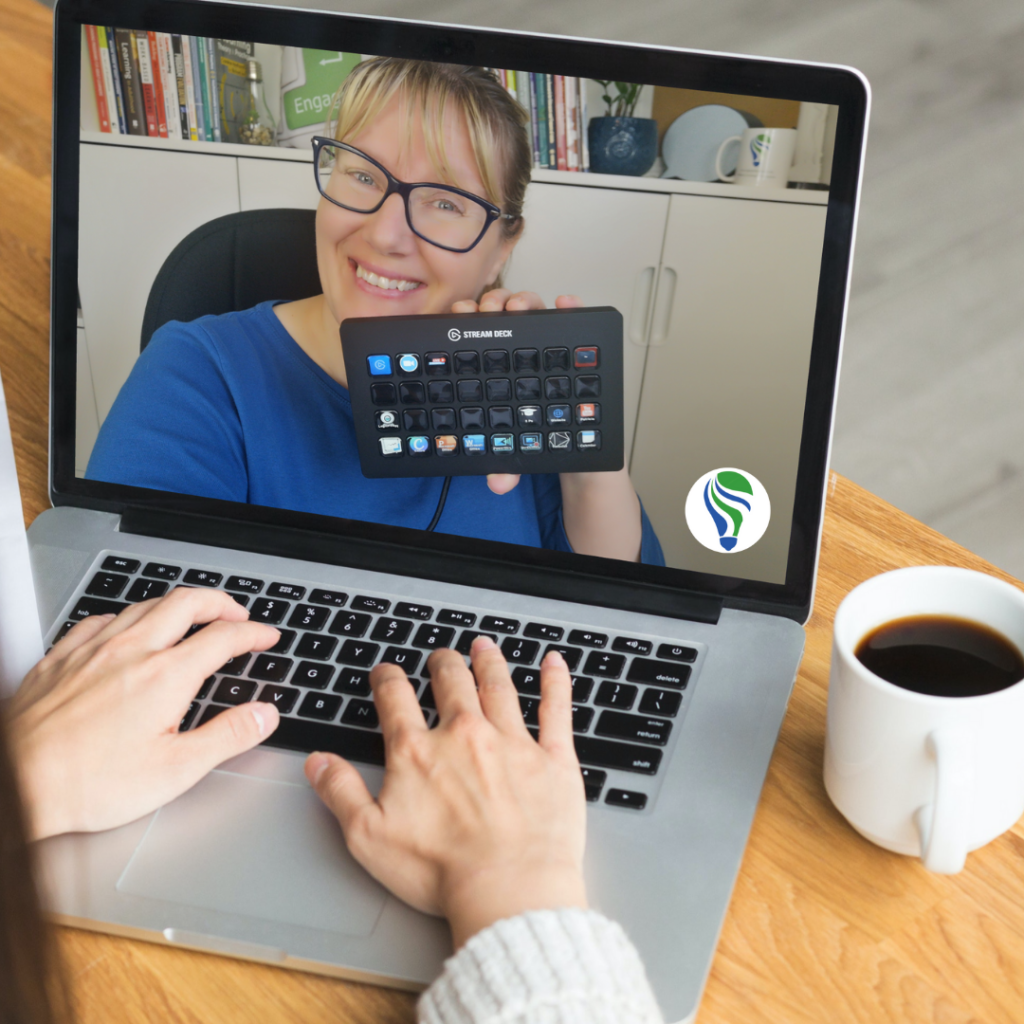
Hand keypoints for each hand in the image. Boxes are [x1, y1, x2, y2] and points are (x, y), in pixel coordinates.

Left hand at [7, 588, 281, 839]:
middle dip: (220, 602)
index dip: (253, 633)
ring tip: (191, 614)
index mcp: (165, 676)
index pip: (224, 637)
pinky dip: (127, 616)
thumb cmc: (87, 784)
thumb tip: (263, 715)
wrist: (15, 786)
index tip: (265, 637)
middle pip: (187, 602)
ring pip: (145, 604)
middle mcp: (131, 651)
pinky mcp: (60, 658)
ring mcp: (92, 649)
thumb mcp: (174, 771)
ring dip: (177, 603)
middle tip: (236, 613)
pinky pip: (100, 618)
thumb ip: (227, 736)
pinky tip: (126, 628)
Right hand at [306, 637, 586, 947]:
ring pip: (498, 685)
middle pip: (451, 682)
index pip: (396, 699)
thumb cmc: (442, 871)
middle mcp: (465, 735)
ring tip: (484, 647)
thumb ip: (340, 792)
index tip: (386, 672)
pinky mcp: (553, 758)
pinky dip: (555, 680)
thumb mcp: (368, 837)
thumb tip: (318, 761)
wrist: (508, 890)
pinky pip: (556, 708)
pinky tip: (554, 662)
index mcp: (419, 752)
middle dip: (442, 664)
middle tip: (440, 656)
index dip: (387, 679)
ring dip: (489, 662)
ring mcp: (513, 742)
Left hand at [452, 290, 582, 496]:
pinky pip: (574, 320)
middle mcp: (518, 350)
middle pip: (500, 313)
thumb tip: (498, 482)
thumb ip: (503, 463)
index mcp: (494, 367)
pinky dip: (571, 306)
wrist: (575, 451)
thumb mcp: (513, 451)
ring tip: (519, 306)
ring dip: (523, 298)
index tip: (458, 314)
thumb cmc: (536, 438)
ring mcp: (546, 346)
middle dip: (490, 303)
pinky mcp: (574, 348)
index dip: (464, 318)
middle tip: (488, 312)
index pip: (475, 334)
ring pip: (532, 308)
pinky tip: (565, 302)